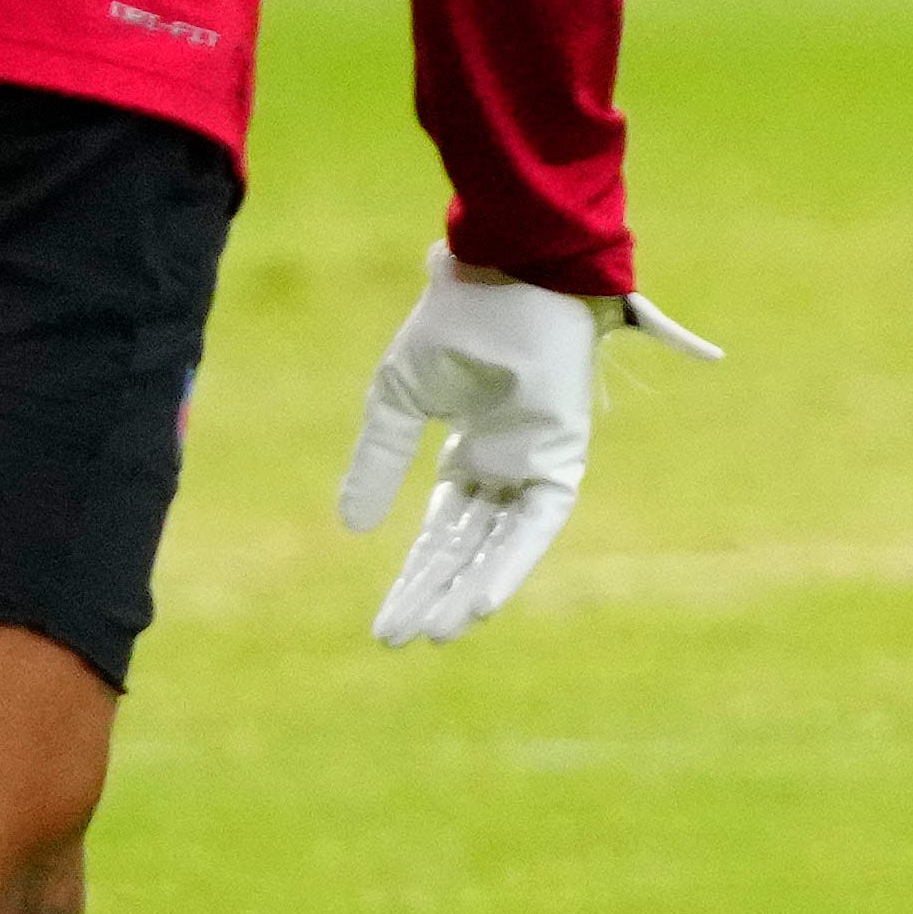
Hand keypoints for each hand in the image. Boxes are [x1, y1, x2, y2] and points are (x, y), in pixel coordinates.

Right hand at [339, 243, 721, 646]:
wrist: (505, 274)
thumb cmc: (456, 321)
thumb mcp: (397, 400)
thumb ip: (376, 462)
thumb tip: (352, 529)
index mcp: (474, 447)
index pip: (443, 529)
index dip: (414, 574)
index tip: (384, 622)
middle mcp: (507, 462)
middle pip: (467, 546)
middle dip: (432, 593)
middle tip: (397, 639)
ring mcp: (536, 459)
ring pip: (501, 543)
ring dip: (469, 587)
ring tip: (435, 633)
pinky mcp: (560, 453)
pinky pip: (538, 521)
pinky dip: (512, 559)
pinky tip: (483, 600)